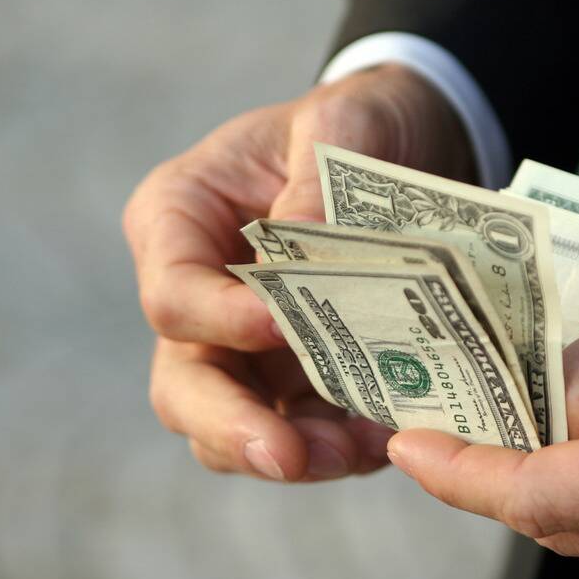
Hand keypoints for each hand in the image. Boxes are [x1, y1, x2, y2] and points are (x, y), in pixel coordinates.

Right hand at [123, 64, 475, 480]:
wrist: (405, 145)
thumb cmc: (354, 124)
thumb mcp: (340, 122)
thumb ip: (316, 181)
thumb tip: (302, 252)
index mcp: (179, 219)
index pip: (173, 295)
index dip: (221, 321)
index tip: (283, 328)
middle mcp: (201, 295)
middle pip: (184, 386)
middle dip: (234, 427)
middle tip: (290, 456)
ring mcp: (246, 348)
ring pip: (237, 427)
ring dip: (295, 452)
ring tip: (358, 452)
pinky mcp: (299, 379)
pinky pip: (304, 431)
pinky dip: (340, 447)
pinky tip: (386, 439)